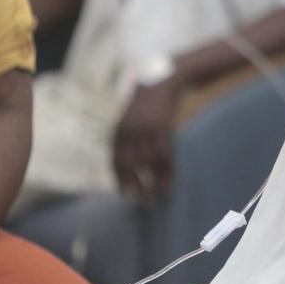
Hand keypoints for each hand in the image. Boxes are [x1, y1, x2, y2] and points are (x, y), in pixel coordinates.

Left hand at [112, 80, 180, 201]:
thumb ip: (125, 139)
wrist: (161, 82)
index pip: (116, 160)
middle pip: (130, 164)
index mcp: (119, 131)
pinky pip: (165, 154)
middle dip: (135, 184)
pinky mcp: (164, 128)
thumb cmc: (145, 105)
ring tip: (157, 195)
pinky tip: (168, 181)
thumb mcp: (129, 120)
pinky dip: (167, 170)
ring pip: (149, 162)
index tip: (124, 195)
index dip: (120, 179)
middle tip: (140, 200)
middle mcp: (130, 132)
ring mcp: (147, 130)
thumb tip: (126, 164)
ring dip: (153, 181)